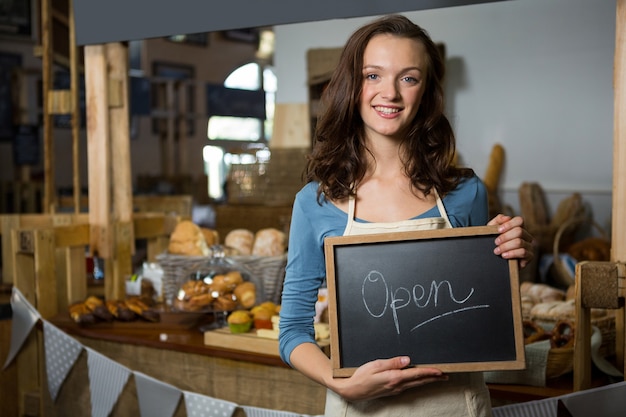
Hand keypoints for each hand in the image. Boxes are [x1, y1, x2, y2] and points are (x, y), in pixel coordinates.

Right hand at [331, 356, 447, 401]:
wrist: (352, 390)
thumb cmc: (361, 376)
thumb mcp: (376, 364)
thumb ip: (392, 362)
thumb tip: (407, 360)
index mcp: (394, 378)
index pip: (417, 374)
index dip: (430, 372)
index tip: (441, 371)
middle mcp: (397, 386)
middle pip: (420, 381)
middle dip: (434, 378)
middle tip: (446, 375)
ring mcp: (395, 390)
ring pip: (415, 384)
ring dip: (427, 380)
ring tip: (437, 377)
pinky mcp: (392, 390)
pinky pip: (409, 386)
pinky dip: (418, 382)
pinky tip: (419, 379)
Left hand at [488, 214, 533, 267]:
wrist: (495, 261)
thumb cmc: (495, 244)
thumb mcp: (491, 232)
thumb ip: (497, 222)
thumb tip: (506, 218)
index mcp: (518, 228)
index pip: (519, 220)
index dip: (509, 224)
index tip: (498, 230)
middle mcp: (526, 236)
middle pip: (519, 231)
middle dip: (505, 237)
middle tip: (496, 242)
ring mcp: (529, 245)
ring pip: (519, 242)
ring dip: (505, 246)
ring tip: (497, 251)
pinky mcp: (529, 256)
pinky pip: (523, 252)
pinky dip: (511, 253)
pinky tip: (504, 255)